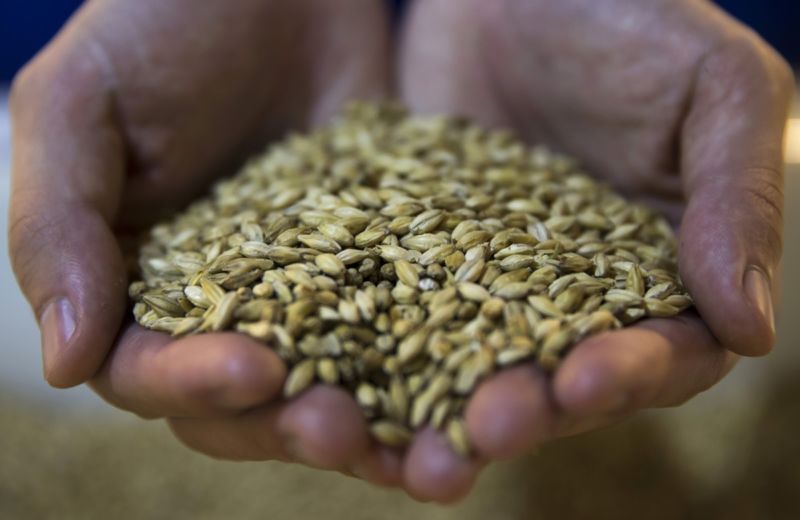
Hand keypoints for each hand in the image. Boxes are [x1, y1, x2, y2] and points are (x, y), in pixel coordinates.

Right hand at [9, 0, 404, 489]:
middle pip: (247, 404)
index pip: (149, 369)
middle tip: (342, 429)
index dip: (191, 382)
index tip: (250, 369)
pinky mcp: (382, 265)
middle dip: (290, 425)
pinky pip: (407, 330)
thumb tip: (65, 361)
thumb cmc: (161, 19)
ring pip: (333, 386)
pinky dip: (437, 372)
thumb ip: (55, 224)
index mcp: (139, 286)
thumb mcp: (81, 103)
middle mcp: (224, 306)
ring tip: (424, 455)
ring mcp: (309, 292)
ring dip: (375, 428)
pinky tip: (476, 397)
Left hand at [397, 0, 792, 499]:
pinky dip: (366, 353)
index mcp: (659, 275)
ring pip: (463, 370)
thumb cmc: (632, 16)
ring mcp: (484, 286)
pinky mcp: (413, 261)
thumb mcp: (714, 86)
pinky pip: (388, 316)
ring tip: (401, 449)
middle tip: (481, 437)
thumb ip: (740, 197)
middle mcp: (571, 300)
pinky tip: (331, 382)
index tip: (590, 377)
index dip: (633, 374)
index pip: (663, 353)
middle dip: (523, 413)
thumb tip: (752, 330)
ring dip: (434, 416)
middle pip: (553, 384)